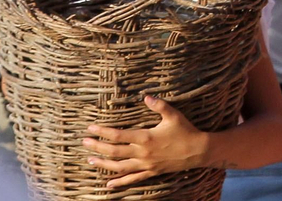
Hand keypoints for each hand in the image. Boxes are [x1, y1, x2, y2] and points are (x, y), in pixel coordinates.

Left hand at [84, 95, 210, 187]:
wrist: (198, 151)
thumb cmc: (185, 131)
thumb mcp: (173, 115)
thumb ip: (159, 105)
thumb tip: (146, 96)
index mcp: (145, 137)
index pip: (118, 135)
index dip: (102, 132)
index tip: (91, 128)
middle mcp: (142, 153)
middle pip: (114, 151)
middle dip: (97, 147)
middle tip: (84, 142)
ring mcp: (146, 164)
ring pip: (119, 166)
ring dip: (103, 163)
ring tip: (90, 160)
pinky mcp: (151, 172)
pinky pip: (132, 179)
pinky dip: (119, 182)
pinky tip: (108, 184)